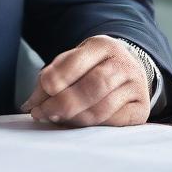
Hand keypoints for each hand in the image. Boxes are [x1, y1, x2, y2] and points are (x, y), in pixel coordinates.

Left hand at [19, 35, 148, 127]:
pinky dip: (92, 127)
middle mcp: (123, 62)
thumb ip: (51, 78)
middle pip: (91, 87)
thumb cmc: (92, 66)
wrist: (128, 68)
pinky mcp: (142, 108)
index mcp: (102, 45)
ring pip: (102, 108)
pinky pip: (114, 123)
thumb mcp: (72, 62)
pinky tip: (78, 124)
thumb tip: (29, 105)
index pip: (73, 64)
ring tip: (56, 120)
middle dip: (62, 104)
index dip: (53, 83)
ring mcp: (136, 85)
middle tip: (42, 114)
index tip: (36, 101)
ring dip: (74, 118)